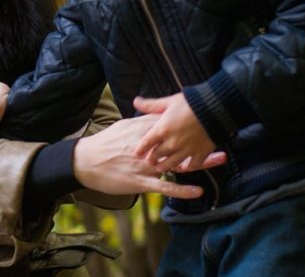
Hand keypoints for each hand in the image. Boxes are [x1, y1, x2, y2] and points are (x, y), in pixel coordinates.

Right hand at [73, 114, 226, 198]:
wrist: (84, 162)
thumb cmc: (102, 145)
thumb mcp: (121, 127)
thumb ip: (139, 120)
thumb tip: (154, 113)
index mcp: (140, 132)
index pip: (167, 123)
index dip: (187, 119)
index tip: (205, 114)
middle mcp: (145, 148)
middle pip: (178, 141)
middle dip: (200, 138)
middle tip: (221, 133)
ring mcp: (144, 166)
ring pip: (175, 163)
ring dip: (199, 162)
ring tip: (219, 159)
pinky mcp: (139, 182)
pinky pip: (164, 186)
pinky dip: (181, 190)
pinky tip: (198, 191)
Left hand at [132, 93, 216, 172]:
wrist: (215, 108)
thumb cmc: (190, 103)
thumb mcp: (169, 102)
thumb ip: (151, 105)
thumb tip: (136, 101)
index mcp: (162, 129)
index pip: (146, 143)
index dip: (140, 149)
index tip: (137, 153)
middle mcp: (172, 142)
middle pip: (157, 155)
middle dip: (152, 159)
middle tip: (149, 161)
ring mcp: (186, 149)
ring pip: (172, 163)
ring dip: (165, 166)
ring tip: (162, 167)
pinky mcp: (201, 153)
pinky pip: (192, 165)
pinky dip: (188, 167)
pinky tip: (185, 168)